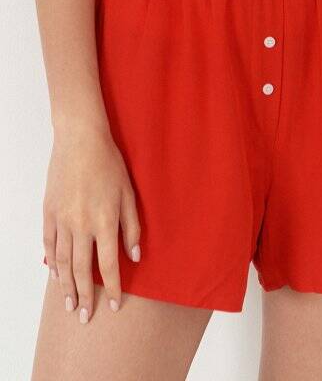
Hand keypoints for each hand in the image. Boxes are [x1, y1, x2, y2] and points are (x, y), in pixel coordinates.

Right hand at [43, 123, 140, 323]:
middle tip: (84, 317)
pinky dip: (52, 261)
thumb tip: (134, 256)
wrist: (81, 141)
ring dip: (65, 286)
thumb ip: (132, 227)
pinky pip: (49, 243)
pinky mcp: (49, 212)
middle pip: (81, 270)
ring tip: (68, 304)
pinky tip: (55, 273)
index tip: (115, 305)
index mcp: (104, 222)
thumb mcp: (129, 194)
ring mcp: (62, 220)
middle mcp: (81, 226)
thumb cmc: (110, 165)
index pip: (107, 266)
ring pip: (63, 262)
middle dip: (84, 296)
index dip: (112, 288)